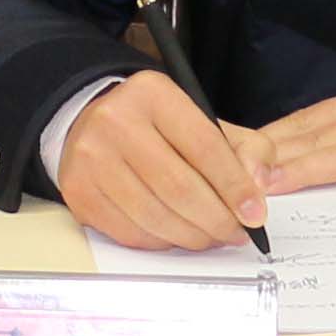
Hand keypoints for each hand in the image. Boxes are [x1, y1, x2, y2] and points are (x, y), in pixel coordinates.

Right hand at [52, 70, 265, 251]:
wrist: (93, 123)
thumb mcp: (204, 121)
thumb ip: (245, 148)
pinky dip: (162, 242)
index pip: (204, 146)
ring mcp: (90, 157)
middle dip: (217, 220)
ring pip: (155, 216)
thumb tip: (257, 186)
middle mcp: (115, 120)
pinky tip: (176, 235)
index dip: (235, 186)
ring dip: (193, 237)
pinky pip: (130, 232)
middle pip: (179, 188)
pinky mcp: (78, 191)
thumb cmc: (157, 127)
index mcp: (153, 93)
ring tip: (210, 236)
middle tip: (235, 233)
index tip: (254, 214)